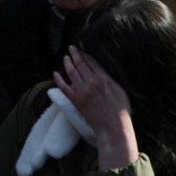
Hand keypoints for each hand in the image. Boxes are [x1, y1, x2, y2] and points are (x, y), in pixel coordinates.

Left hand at [53, 46, 137, 169]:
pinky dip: (58, 79)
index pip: (91, 61)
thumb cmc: (120, 110)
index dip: (84, 53)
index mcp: (103, 78)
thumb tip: (101, 70)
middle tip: (71, 48)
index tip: (81, 48)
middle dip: (74, 54)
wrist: (114, 127)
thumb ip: (109, 78)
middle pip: (79, 63)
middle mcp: (91, 82)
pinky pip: (63, 87)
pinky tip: (55, 73)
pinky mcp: (76, 100)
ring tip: (66, 57)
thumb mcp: (119, 89)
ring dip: (67, 63)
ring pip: (71, 72)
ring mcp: (82, 91)